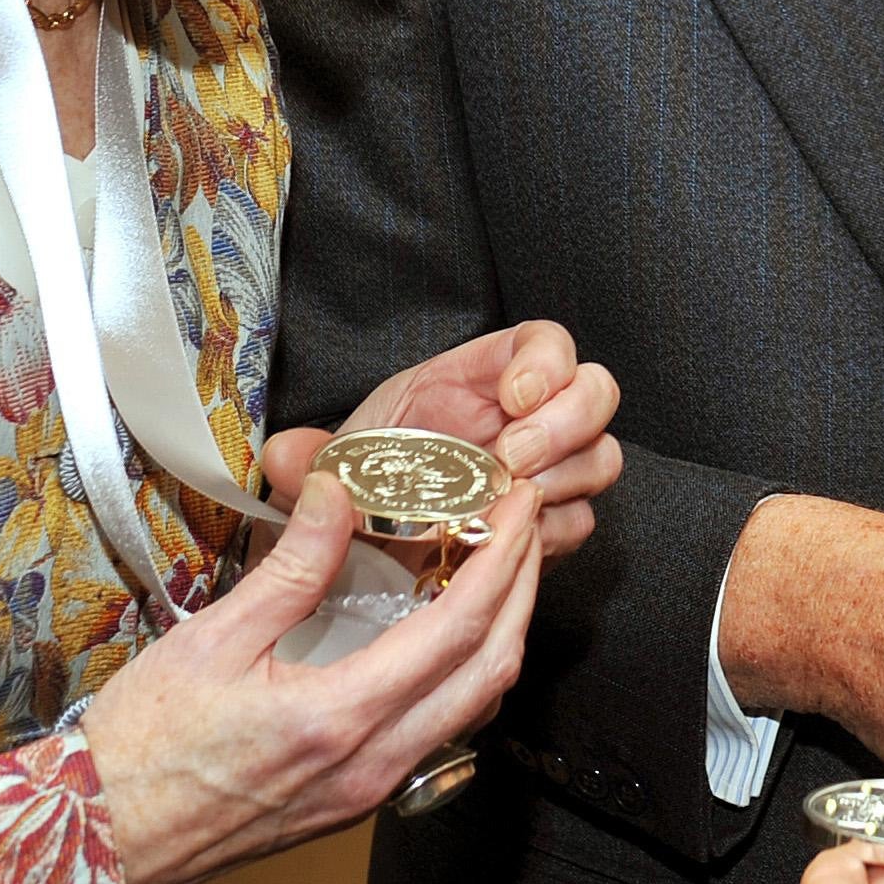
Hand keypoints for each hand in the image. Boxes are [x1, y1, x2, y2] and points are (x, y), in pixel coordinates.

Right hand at [84, 469, 542, 883]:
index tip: (517, 504)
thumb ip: (292, 566)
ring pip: (476, 707)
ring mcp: (372, 789)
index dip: (503, 558)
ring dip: (503, 633)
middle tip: (526, 524)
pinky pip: (444, 732)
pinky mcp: (359, 801)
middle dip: (524, 587)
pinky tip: (449, 636)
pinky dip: (467, 675)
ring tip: (498, 568)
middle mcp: (374, 762)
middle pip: (492, 668)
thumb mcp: (213, 638)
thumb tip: (340, 491)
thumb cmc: (143, 746)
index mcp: (342, 717)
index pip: (460, 627)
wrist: (102, 840)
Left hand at [260, 319, 620, 558]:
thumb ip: (309, 455)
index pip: (546, 343)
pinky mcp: (551, 522)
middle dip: (566, 423)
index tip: (515, 397)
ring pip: (600, 457)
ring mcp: (548, 470)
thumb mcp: (334, 458)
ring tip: (509, 504)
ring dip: (564, 480)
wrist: (371, 540)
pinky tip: (509, 539)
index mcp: (481, 378)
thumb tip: (283, 454)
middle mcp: (527, 417)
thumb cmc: (367, 479)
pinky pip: (579, 521)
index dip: (545, 363)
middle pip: (597, 392)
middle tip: (512, 460)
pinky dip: (552, 532)